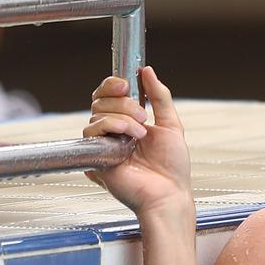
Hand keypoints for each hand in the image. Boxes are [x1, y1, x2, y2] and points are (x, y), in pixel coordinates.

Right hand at [83, 66, 191, 214]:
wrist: (169, 193)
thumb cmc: (172, 168)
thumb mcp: (171, 125)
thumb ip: (160, 97)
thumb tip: (147, 71)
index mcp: (129, 123)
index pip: (109, 96)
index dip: (113, 85)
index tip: (127, 83)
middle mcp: (113, 132)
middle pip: (101, 101)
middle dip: (124, 103)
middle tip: (143, 118)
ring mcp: (103, 144)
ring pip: (97, 114)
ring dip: (123, 118)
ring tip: (140, 135)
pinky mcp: (95, 156)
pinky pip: (92, 131)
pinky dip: (112, 127)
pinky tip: (128, 140)